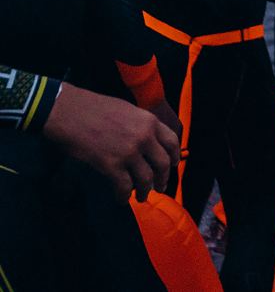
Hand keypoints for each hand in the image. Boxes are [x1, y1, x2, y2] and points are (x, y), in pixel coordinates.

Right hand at [42, 83, 179, 202]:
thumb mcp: (127, 110)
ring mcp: (129, 152)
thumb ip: (140, 125)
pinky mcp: (111, 165)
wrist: (69, 112)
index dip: (174, 156)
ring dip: (145, 191)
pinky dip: (124, 196)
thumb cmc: (94, 107)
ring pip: (146, 179)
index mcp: (149, 121)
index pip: (172, 142)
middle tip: (160, 187)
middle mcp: (144, 137)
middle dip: (163, 178)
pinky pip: (124, 186)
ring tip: (142, 197)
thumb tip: (147, 139)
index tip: (173, 165)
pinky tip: (122, 199)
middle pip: (163, 164)